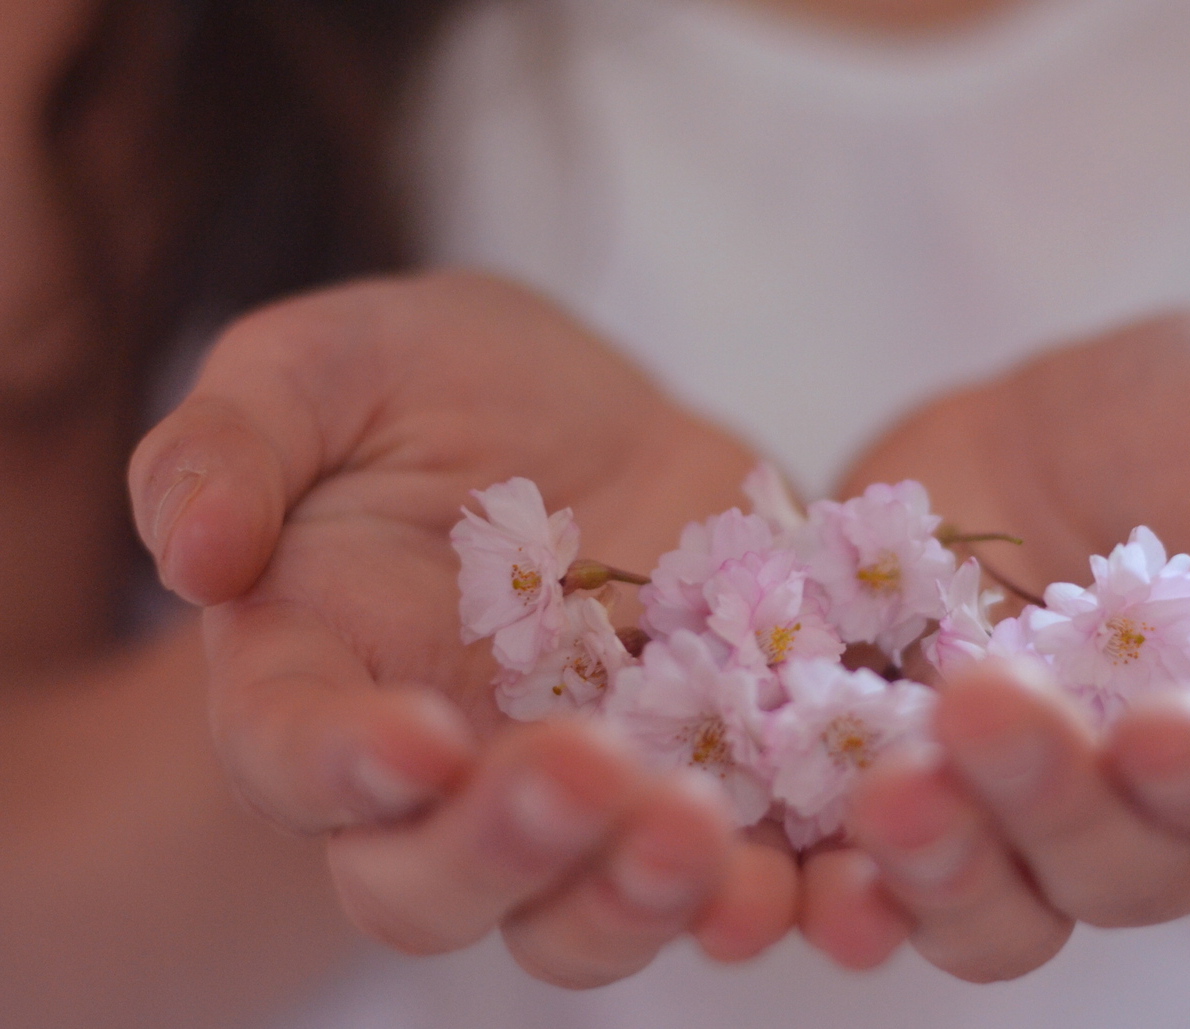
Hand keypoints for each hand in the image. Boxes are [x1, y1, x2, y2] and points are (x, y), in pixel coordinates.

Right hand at [129, 272, 795, 985]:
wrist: (595, 416)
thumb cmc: (432, 383)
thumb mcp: (326, 364)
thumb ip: (236, 440)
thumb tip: (190, 553)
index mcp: (319, 680)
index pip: (296, 758)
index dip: (344, 769)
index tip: (419, 741)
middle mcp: (436, 778)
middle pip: (431, 886)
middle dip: (505, 854)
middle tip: (591, 772)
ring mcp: (574, 796)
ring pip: (577, 917)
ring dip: (635, 901)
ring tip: (710, 838)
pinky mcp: (699, 783)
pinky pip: (728, 874)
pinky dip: (769, 890)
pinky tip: (821, 871)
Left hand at [800, 307, 1189, 980]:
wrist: (1070, 417)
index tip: (1159, 731)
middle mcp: (1148, 808)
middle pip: (1115, 869)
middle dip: (1050, 807)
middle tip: (978, 710)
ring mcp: (1015, 802)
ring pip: (989, 900)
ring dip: (935, 871)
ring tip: (879, 798)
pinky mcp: (900, 766)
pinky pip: (863, 851)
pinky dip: (825, 865)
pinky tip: (789, 842)